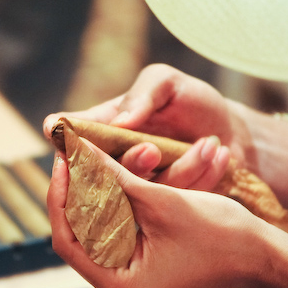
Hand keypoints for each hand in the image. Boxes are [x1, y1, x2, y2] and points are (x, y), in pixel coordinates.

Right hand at [43, 64, 249, 191]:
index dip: (60, 134)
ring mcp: (142, 186)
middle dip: (128, 163)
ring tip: (207, 143)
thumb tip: (120, 122)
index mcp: (107, 127)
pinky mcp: (168, 205)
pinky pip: (180, 199)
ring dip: (180, 168)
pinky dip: (202, 173)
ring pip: (146, 192)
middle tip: (151, 148)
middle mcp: (117, 161)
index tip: (57, 130)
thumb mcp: (168, 83)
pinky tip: (218, 153)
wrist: (230, 129)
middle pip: (103, 174)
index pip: (74, 132)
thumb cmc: (191, 101)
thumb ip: (145, 93)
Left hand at [47, 143, 270, 287]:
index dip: (61, 196)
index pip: (68, 240)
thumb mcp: (161, 202)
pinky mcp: (143, 263)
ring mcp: (132, 276)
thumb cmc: (220, 234)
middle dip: (75, 191)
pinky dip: (113, 201)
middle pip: (80, 234)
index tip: (61, 160)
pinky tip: (108, 174)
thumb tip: (77, 151)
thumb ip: (114, 177)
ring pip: (96, 229)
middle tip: (69, 156)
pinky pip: (117, 229)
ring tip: (84, 159)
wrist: (261, 254)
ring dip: (93, 193)